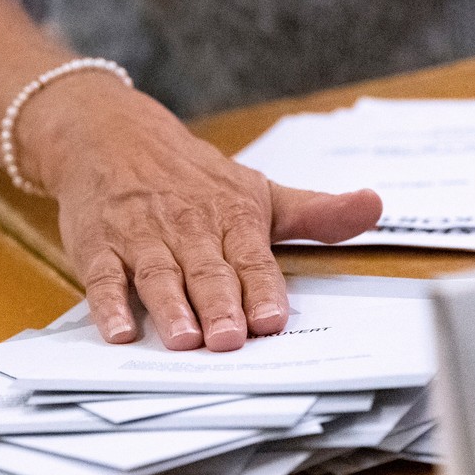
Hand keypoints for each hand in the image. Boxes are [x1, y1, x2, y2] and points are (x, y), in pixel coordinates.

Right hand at [22, 74, 382, 350]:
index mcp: (232, 216)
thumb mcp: (258, 191)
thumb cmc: (194, 177)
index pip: (251, 257)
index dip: (262, 288)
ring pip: (159, 274)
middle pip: (207, 270)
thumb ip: (315, 213)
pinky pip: (103, 276)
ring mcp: (141, 236)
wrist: (113, 134)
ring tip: (185, 339)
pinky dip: (108, 304)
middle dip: (220, 304)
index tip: (272, 319)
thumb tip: (376, 206)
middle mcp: (188, 226)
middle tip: (230, 340)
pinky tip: (117, 330)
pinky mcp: (99, 245)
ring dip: (170, 307)